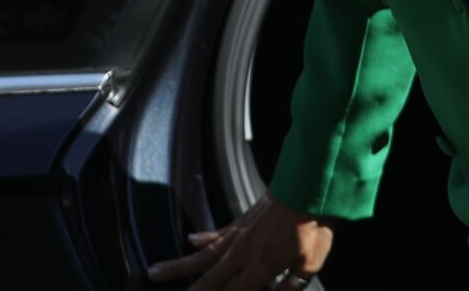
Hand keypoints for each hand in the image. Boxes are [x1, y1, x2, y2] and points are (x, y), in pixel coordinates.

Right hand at [145, 193, 332, 289]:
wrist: (309, 187)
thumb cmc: (313, 226)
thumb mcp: (310, 265)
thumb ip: (289, 286)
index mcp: (260, 269)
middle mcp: (242, 254)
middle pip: (209, 279)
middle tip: (159, 290)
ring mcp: (239, 235)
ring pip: (202, 256)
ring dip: (178, 266)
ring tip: (155, 272)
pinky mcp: (242, 220)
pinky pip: (216, 233)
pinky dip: (202, 238)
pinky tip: (189, 241)